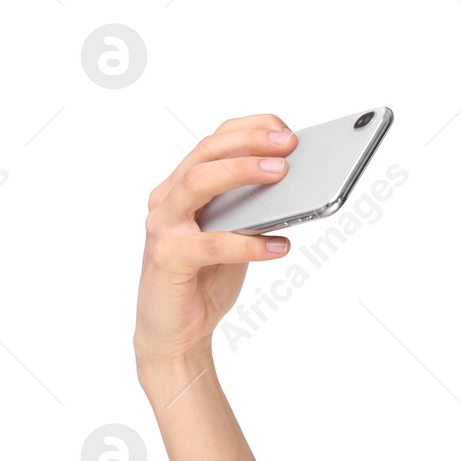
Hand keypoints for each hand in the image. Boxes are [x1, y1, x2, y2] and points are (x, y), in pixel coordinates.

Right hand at [134, 113, 300, 373]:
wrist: (175, 332)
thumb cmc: (206, 280)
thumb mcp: (235, 236)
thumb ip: (252, 211)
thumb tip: (296, 187)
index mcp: (182, 187)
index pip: (213, 142)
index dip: (248, 129)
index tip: (284, 128)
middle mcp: (167, 199)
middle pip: (206, 154)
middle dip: (249, 142)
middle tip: (289, 144)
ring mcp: (164, 227)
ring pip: (199, 183)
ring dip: (242, 173)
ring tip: (283, 173)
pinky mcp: (168, 259)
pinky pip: (212, 244)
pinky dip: (250, 244)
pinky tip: (281, 245)